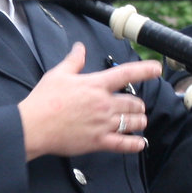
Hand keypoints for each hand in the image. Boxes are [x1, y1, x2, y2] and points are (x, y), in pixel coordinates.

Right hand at [17, 43, 162, 160]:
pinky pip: (123, 144)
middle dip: (138, 105)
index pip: (126, 74)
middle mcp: (103, 104)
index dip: (144, 70)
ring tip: (139, 121)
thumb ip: (73, 61)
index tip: (157, 68)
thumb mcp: (58, 74)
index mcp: (95, 85)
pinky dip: (135, 144)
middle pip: (134, 103)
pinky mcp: (98, 142)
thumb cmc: (44, 100)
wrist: (34, 126)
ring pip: (133, 122)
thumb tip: (79, 48)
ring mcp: (103, 124)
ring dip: (139, 121)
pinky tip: (140, 143)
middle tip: (137, 106)